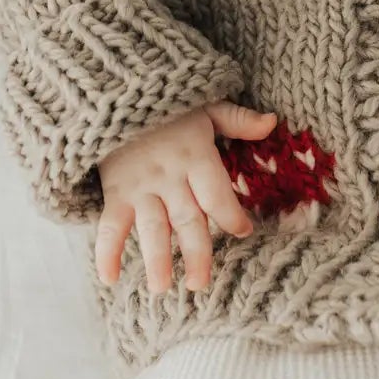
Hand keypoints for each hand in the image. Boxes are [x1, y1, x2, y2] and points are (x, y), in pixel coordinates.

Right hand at [93, 99, 276, 295]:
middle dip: (196, 252)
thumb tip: (272, 122)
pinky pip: (110, 224)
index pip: (216, 193)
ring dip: (156, 258)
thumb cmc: (169, 104)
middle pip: (186, 218)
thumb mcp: (206, 105)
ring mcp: (140, 185)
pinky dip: (106, 251)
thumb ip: (237, 119)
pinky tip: (109, 278)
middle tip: (200, 284)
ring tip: (161, 287)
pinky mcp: (115, 190)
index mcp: (195, 154)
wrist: (117, 91)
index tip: (243, 231)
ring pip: (151, 227)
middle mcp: (169, 174)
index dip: (232, 215)